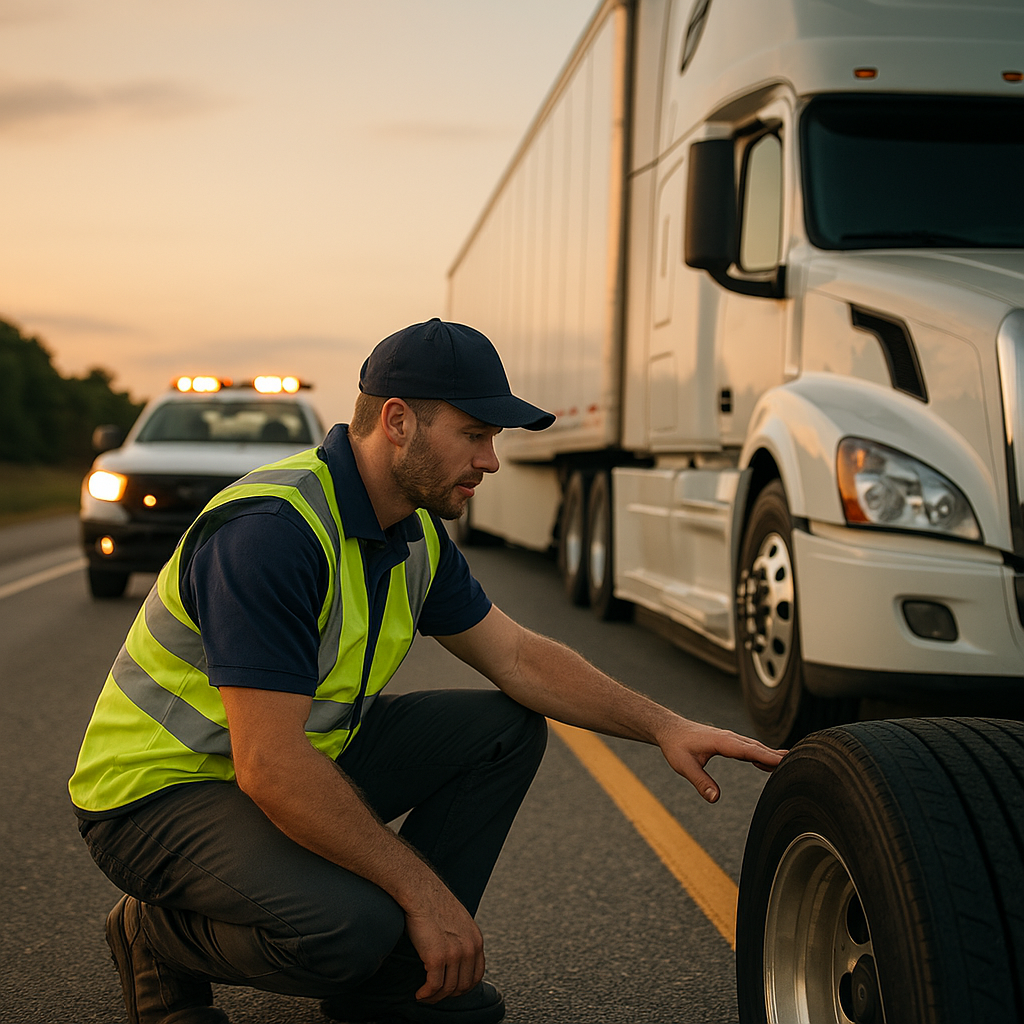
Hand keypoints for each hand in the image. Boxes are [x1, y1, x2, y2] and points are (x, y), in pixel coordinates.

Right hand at [404, 883, 484, 1002]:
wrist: (420, 891)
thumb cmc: (434, 903)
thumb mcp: (459, 921)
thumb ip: (462, 940)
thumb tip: (456, 960)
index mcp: (476, 940)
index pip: (477, 975)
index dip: (463, 987)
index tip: (451, 989)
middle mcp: (469, 948)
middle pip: (463, 986)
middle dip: (448, 994)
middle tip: (435, 994)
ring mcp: (454, 954)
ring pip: (447, 989)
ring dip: (434, 997)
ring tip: (425, 995)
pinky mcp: (436, 957)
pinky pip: (433, 986)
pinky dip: (426, 994)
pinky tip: (419, 993)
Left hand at [658, 718, 785, 802]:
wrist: (670, 729)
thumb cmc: (676, 746)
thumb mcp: (684, 766)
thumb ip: (700, 781)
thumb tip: (715, 798)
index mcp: (721, 742)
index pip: (749, 750)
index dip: (767, 756)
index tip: (785, 761)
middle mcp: (729, 738)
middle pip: (757, 748)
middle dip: (777, 755)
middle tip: (799, 762)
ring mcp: (730, 739)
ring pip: (755, 747)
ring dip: (772, 754)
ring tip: (792, 762)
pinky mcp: (728, 743)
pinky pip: (749, 748)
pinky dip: (762, 754)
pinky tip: (770, 763)